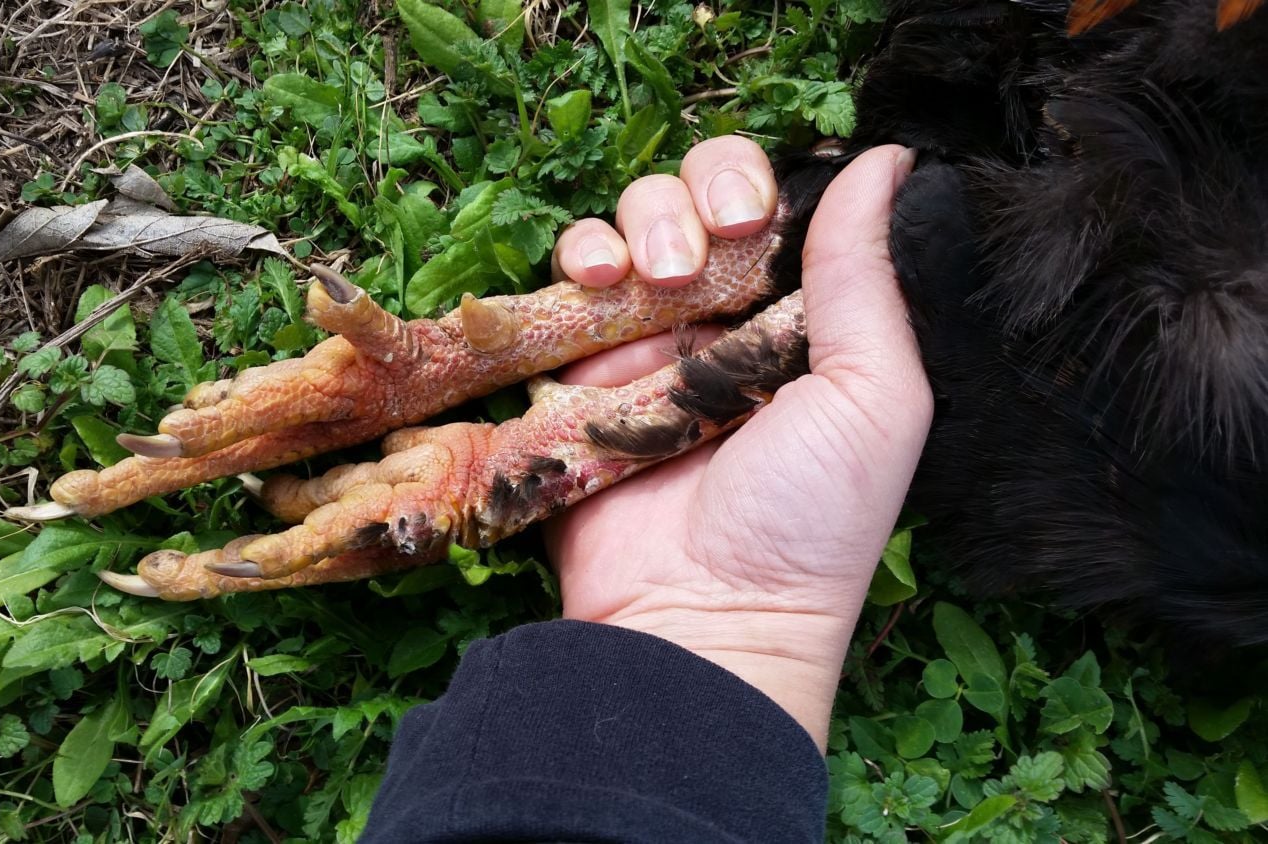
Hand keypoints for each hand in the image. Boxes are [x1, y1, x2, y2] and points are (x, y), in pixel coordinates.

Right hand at [544, 143, 929, 749]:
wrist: (703, 617)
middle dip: (697, 196)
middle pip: (698, 198)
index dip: (760, 188)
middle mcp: (723, 322)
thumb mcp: (873, 395)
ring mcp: (645, 345)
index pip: (777, 207)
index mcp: (800, 321)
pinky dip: (579, 256)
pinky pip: (568, 282)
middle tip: (707, 251)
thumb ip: (865, 274)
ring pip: (631, 223)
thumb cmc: (809, 519)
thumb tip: (887, 158)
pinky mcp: (578, 374)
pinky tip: (600, 281)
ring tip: (650, 279)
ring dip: (638, 221)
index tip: (757, 220)